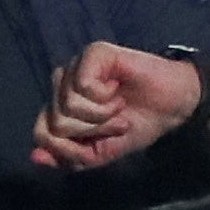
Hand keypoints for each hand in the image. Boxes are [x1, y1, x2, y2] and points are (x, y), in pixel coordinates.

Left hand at [32, 44, 204, 169]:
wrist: (174, 107)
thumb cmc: (139, 124)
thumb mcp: (101, 152)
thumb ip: (69, 157)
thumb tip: (35, 157)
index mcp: (60, 106)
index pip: (41, 133)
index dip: (72, 146)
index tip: (103, 140)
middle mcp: (63, 83)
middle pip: (56, 122)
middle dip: (93, 130)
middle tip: (117, 120)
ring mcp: (76, 66)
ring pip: (67, 106)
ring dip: (101, 115)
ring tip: (119, 106)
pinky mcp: (94, 53)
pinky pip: (82, 86)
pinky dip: (104, 97)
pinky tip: (117, 89)